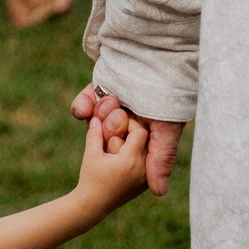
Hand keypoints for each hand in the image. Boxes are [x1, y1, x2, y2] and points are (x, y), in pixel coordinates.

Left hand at [70, 85, 184, 195]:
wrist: (154, 56)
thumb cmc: (167, 95)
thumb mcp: (166, 129)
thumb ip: (161, 158)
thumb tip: (159, 192)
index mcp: (141, 133)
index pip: (122, 152)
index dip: (118, 149)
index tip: (120, 144)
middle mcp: (126, 121)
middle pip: (106, 137)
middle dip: (110, 129)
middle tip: (119, 116)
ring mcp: (111, 104)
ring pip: (95, 122)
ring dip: (100, 115)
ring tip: (111, 102)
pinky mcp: (97, 91)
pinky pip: (82, 105)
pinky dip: (81, 107)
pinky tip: (85, 109)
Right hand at [74, 106, 150, 209]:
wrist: (93, 206)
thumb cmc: (89, 179)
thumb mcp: (91, 154)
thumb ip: (94, 133)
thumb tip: (96, 116)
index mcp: (130, 160)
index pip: (140, 132)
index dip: (130, 124)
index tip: (118, 124)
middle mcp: (143, 169)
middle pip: (147, 140)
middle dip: (135, 133)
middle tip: (122, 130)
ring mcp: (145, 178)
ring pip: (149, 151)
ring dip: (139, 143)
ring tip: (124, 141)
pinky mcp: (145, 183)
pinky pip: (149, 162)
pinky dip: (141, 155)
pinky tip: (128, 153)